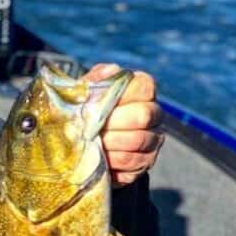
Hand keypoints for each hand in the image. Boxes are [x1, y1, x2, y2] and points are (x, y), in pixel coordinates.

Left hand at [83, 63, 164, 186]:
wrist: (81, 146)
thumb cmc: (85, 113)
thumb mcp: (85, 94)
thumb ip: (95, 81)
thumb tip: (110, 71)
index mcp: (142, 90)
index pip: (143, 87)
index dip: (120, 97)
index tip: (97, 105)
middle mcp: (154, 113)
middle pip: (144, 115)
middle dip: (113, 123)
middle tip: (91, 129)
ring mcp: (153, 139)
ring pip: (138, 141)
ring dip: (109, 144)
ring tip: (91, 144)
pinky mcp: (145, 163)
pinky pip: (132, 164)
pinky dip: (111, 162)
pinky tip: (98, 158)